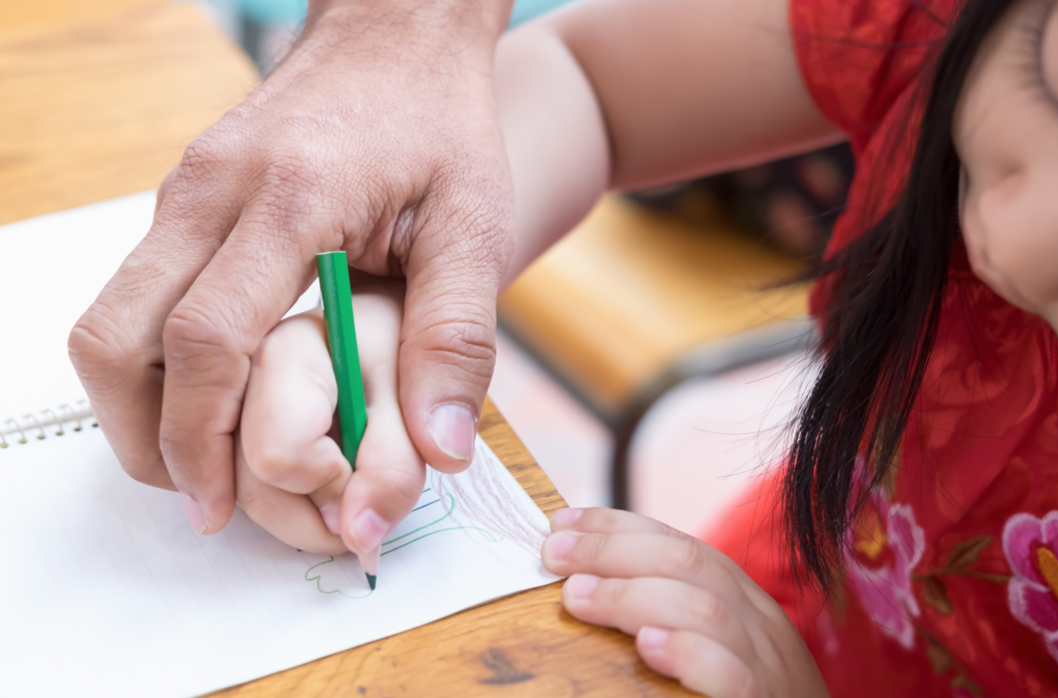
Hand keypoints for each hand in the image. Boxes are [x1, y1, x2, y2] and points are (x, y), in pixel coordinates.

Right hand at [68, 0, 514, 540]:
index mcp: (285, 198)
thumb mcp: (474, 224)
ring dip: (137, 404)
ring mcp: (185, 190)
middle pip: (119, 336)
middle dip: (144, 436)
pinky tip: (208, 396)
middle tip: (199, 499)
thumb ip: (458, 335)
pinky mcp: (185, 197)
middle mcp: (209, 191)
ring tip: (198, 463)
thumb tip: (443, 448)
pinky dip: (153, 359)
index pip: (206, 338)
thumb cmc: (439, 121)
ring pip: (109, 317)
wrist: (396, 32)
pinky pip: (137, 292)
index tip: (220, 503)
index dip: (202, 436)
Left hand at [541, 508, 827, 697]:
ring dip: (633, 595)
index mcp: (745, 604)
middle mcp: (760, 625)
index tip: (562, 522)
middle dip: (614, 550)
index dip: (619, 527)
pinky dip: (689, 655)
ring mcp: (768, 666)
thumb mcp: (720, 652)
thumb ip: (671, 618)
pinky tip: (648, 647)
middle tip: (554, 554)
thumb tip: (586, 588)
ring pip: (706, 609)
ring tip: (579, 596)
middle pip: (689, 564)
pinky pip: (732, 674)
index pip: (681, 546)